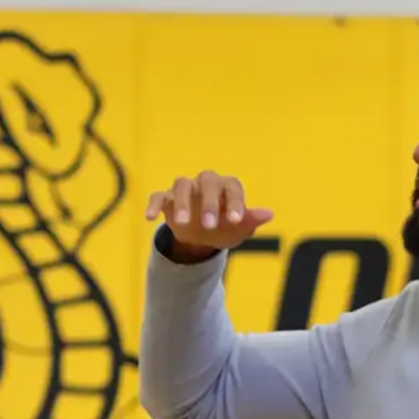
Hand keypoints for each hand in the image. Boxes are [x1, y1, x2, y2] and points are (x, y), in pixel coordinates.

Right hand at [145, 171, 274, 261]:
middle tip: (209, 225)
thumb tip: (268, 214)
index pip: (232, 187)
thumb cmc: (225, 228)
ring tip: (181, 223)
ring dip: (181, 202)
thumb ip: (250, 221)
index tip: (235, 221)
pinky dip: (154, 204)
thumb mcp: (238, 229)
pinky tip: (149, 217)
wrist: (202, 237)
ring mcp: (186, 189)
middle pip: (207, 181)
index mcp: (227, 187)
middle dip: (208, 203)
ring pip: (182, 184)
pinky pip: (159, 196)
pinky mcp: (167, 199)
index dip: (235, 202)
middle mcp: (206, 183)